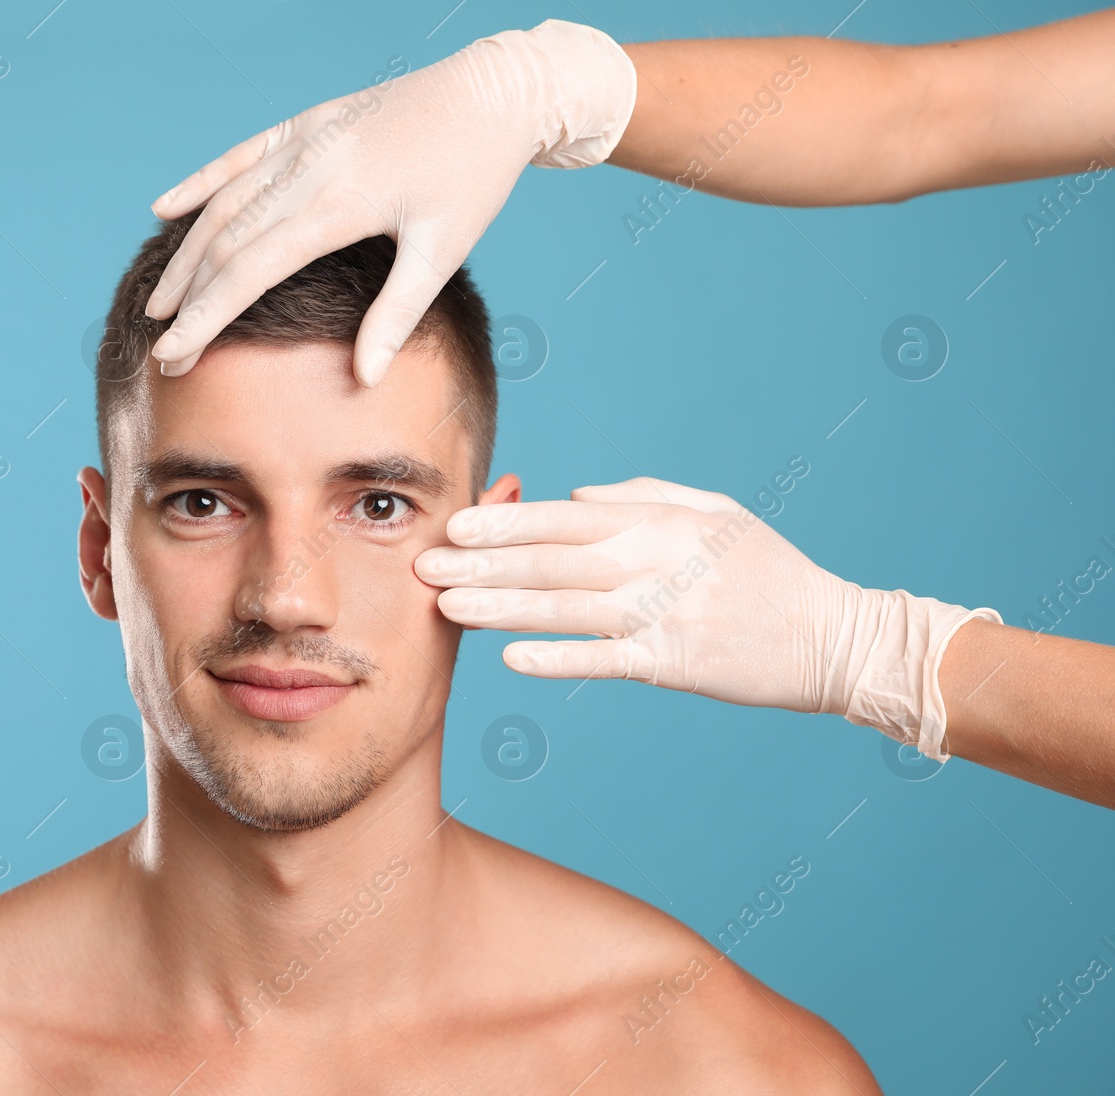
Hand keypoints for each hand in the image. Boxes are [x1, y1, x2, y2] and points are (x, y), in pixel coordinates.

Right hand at [141, 19, 636, 384]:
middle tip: (161, 351)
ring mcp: (303, 141)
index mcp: (340, 204)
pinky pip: (239, 157)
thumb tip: (365, 380)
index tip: (173, 356)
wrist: (493, 92)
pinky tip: (164, 209)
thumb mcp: (444, 249)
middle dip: (188, 301)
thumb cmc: (474, 174)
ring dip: (185, 255)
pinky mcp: (306, 124)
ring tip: (158, 302)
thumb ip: (397, 313)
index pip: (250, 271)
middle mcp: (309, 168)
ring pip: (224, 203)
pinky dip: (199, 184)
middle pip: (225, 243)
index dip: (206, 318)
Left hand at [412, 477, 998, 755]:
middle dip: (482, 563)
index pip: (566, 518)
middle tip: (423, 566)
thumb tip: (575, 493)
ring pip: (565, 609)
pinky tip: (511, 657)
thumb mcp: (714, 512)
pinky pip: (604, 660)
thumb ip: (643, 496)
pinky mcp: (673, 662)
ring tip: (446, 607)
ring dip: (500, 608)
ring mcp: (664, 614)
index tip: (455, 524)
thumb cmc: (768, 569)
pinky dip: (558, 658)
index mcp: (661, 522)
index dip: (506, 521)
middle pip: (552, 561)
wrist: (832, 636)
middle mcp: (656, 563)